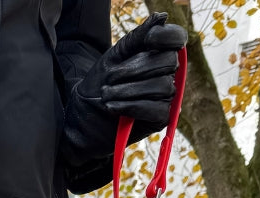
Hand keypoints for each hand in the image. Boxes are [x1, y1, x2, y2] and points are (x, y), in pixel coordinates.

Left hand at [62, 13, 186, 165]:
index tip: (148, 40)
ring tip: (106, 95)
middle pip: (168, 63)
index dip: (167, 37)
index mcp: (158, 54)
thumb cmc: (100, 83)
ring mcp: (165, 97)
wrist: (82, 115)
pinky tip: (112, 108)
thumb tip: (162, 17)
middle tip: (110, 78)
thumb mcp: (115, 57)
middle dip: (135, 69)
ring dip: (129, 91)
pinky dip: (132, 107)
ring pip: (162, 87)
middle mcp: (166, 74)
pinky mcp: (159, 118)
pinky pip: (157, 109)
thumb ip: (137, 37)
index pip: (176, 39)